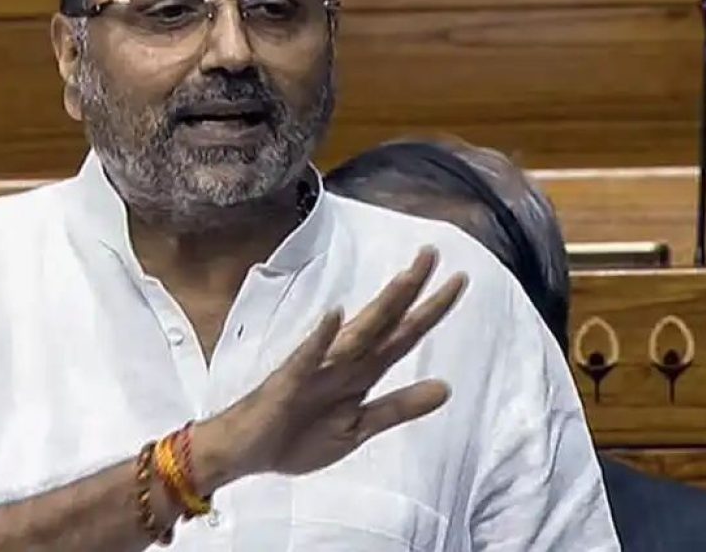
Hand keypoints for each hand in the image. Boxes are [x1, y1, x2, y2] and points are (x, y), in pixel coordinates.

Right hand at [193, 247, 463, 486]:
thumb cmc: (298, 434)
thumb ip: (399, 407)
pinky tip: (335, 315)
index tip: (458, 279)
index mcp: (361, 372)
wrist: (247, 452)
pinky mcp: (290, 381)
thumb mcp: (359, 427)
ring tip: (403, 280)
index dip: (430, 310)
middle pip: (384, 322)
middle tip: (433, 252)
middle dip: (410, 290)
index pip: (402, 335)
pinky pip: (308, 357)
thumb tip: (447, 388)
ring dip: (380, 307)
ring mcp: (317, 368)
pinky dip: (322, 337)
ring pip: (356, 333)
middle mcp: (343, 361)